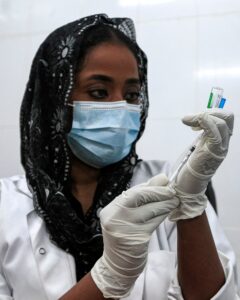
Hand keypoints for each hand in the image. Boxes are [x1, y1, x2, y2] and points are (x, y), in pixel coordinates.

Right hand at [91, 174, 178, 298]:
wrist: (117, 266)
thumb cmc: (123, 237)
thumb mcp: (125, 217)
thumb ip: (139, 199)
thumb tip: (160, 179)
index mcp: (110, 210)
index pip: (132, 192)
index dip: (150, 186)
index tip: (163, 181)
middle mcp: (114, 217)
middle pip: (139, 197)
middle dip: (158, 192)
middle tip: (171, 190)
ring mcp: (125, 228)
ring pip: (150, 209)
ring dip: (165, 203)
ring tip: (174, 200)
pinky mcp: (137, 239)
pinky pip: (154, 222)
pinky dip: (163, 215)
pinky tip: (169, 212)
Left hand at [170, 109, 233, 220]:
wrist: (189, 184)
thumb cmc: (191, 166)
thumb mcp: (199, 145)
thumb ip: (203, 134)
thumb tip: (198, 119)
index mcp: (222, 140)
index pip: (227, 118)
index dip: (213, 112)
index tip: (196, 119)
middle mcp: (224, 143)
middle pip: (228, 117)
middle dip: (210, 111)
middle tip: (193, 119)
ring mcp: (220, 148)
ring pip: (221, 122)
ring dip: (201, 115)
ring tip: (187, 120)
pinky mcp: (212, 152)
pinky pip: (213, 130)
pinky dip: (201, 121)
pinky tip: (188, 122)